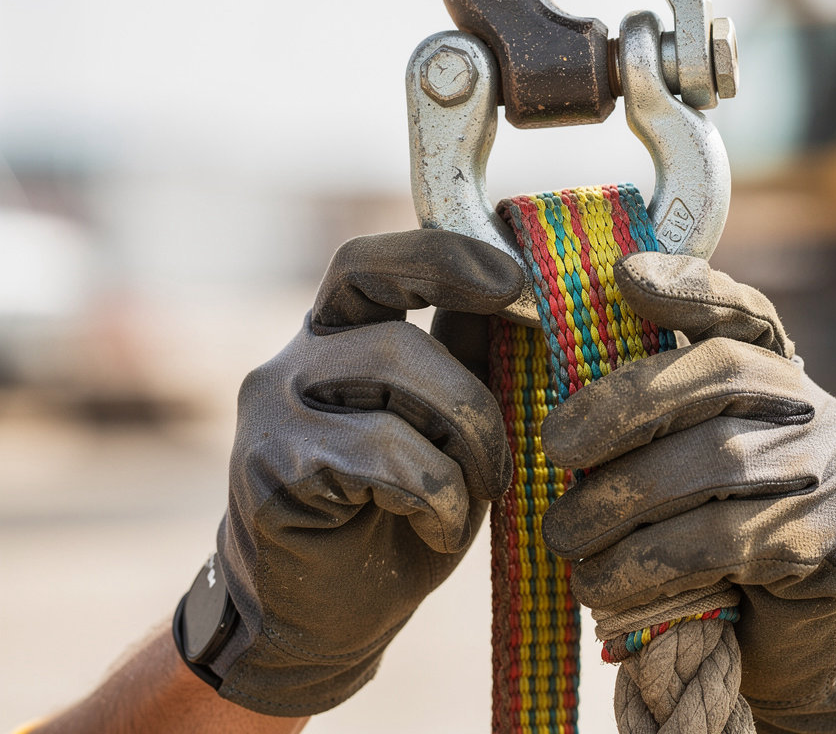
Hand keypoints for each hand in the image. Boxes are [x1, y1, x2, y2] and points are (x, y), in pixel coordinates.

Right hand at [201, 231, 522, 716]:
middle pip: (396, 334)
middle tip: (501, 459)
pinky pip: (386, 455)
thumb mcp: (445, 427)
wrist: (324, 622)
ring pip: (394, 379)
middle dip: (472, 398)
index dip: (440, 257)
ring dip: (465, 446)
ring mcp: (272, 410)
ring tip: (476, 495)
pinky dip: (438, 496)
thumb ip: (465, 358)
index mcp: (336, 338)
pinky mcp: (271, 469)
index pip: (369, 264)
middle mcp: (293, 361)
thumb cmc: (397, 516)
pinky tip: (437, 529)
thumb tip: (520, 289)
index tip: (514, 280)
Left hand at [540, 253, 835, 732]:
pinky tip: (604, 582)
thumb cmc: (706, 536)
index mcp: (775, 374)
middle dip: (623, 407)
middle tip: (555, 449)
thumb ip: (644, 422)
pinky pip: (727, 541)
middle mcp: (815, 410)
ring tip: (564, 535)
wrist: (787, 645)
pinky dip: (649, 561)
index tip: (625, 275)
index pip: (742, 309)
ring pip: (716, 464)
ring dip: (621, 502)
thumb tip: (550, 394)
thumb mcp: (676, 465)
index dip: (690, 284)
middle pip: (720, 376)